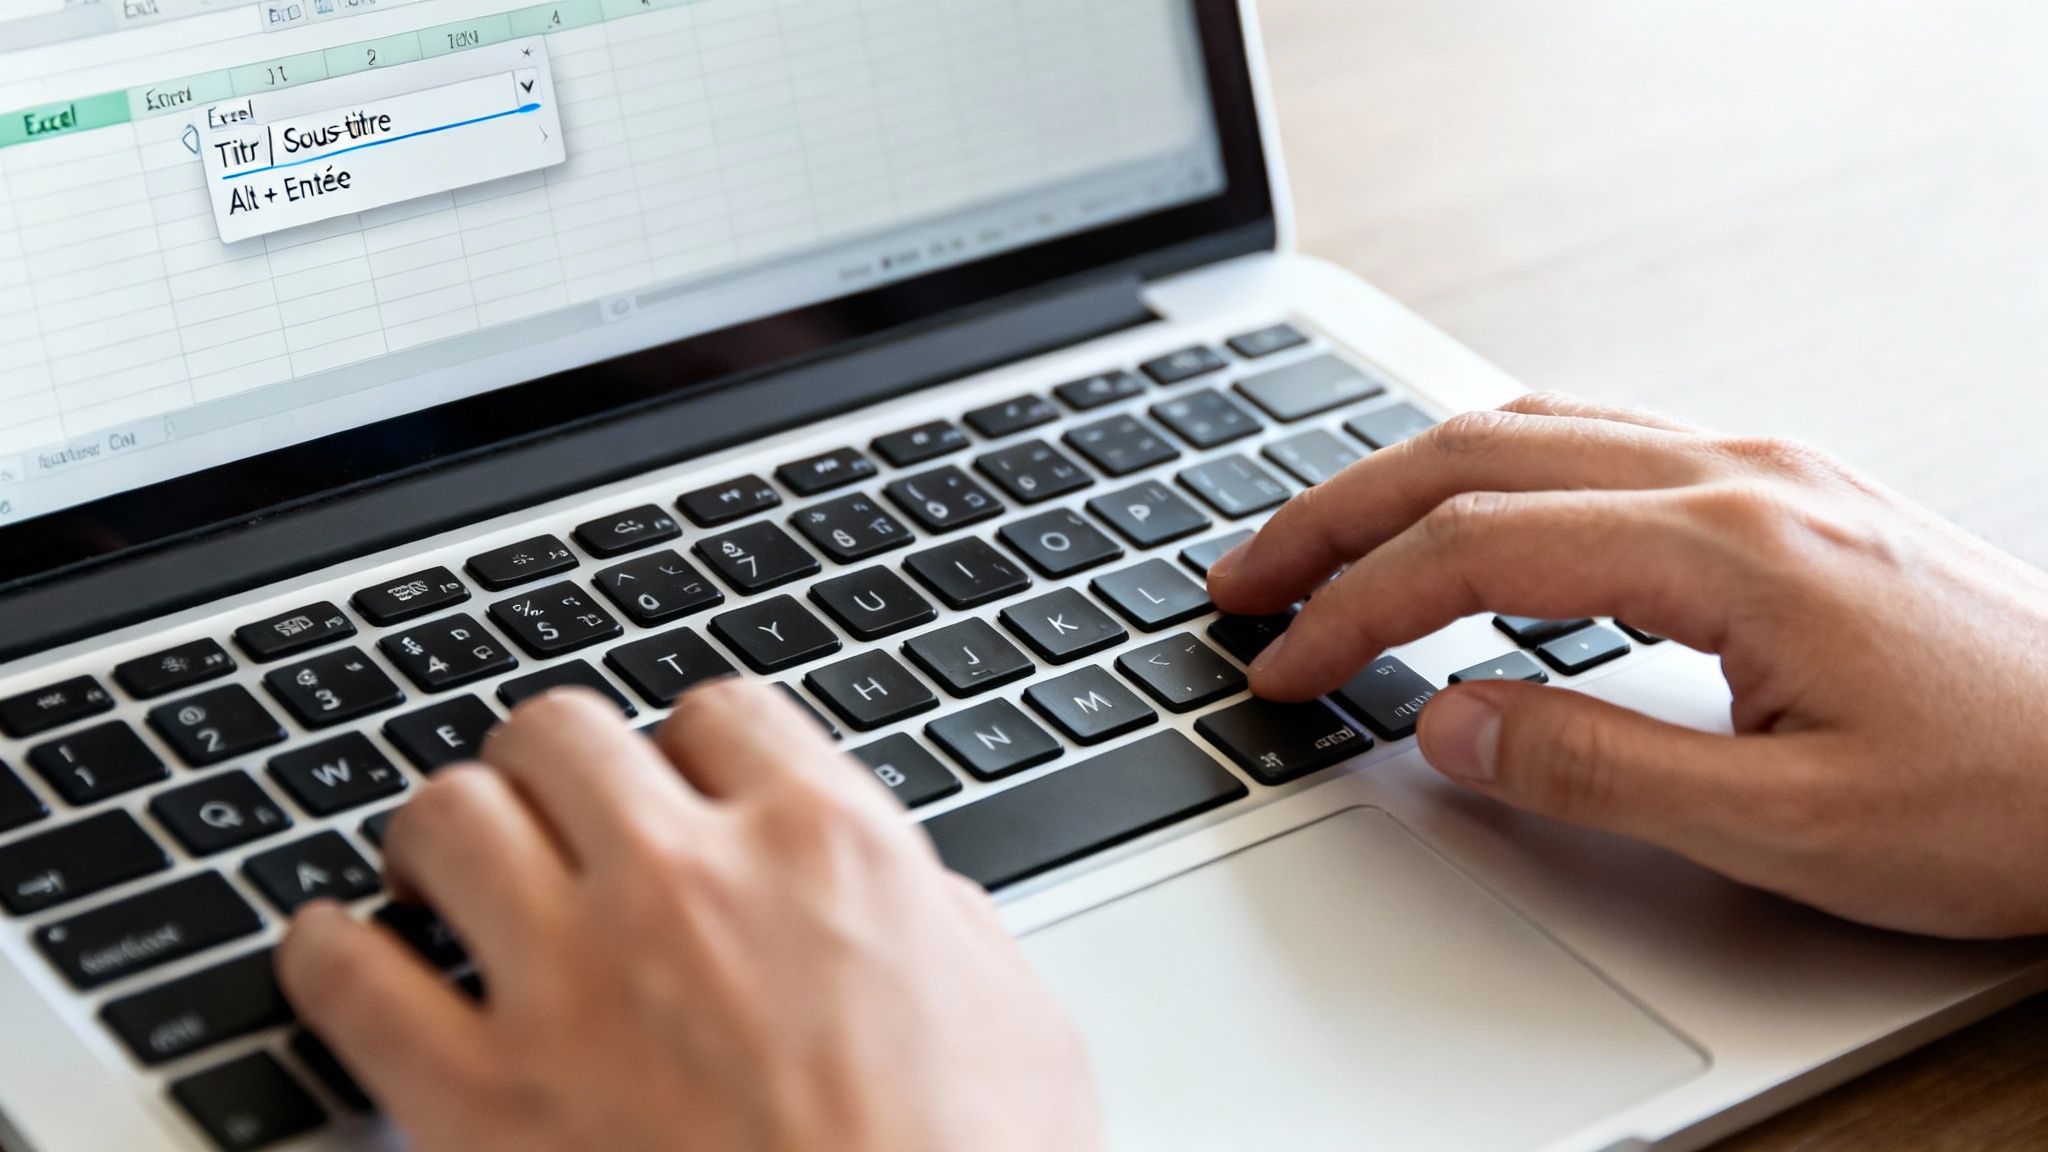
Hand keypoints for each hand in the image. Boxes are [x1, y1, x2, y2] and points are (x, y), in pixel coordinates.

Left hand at [277, 681, 1099, 1151]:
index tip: (680, 783)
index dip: (692, 745)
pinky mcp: (479, 1100)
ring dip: (446, 835)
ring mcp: (573, 985)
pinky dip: (331, 955)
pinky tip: (343, 956)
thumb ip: (948, 931)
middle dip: (554, 767)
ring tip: (449, 870)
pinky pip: (349, 976)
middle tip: (554, 812)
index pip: (718, 711)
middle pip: (562, 732)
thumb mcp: (1020, 1028)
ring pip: (448, 815)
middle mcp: (689, 885)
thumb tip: (921, 907)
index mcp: (830, 850)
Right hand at [1209, 393, 2047, 938]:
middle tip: (1246, 580)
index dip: (1354, 609)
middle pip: (1476, 454)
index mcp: (1727, 547)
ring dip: (1406, 479)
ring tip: (1322, 541)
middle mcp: (1737, 476)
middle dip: (1337, 515)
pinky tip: (1467, 513)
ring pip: (1533, 428)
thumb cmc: (2008, 796)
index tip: (1283, 667)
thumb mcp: (1789, 828)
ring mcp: (1764, 471)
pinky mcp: (1783, 494)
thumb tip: (1442, 724)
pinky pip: (1598, 440)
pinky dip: (1492, 469)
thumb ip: (1593, 769)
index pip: (1474, 551)